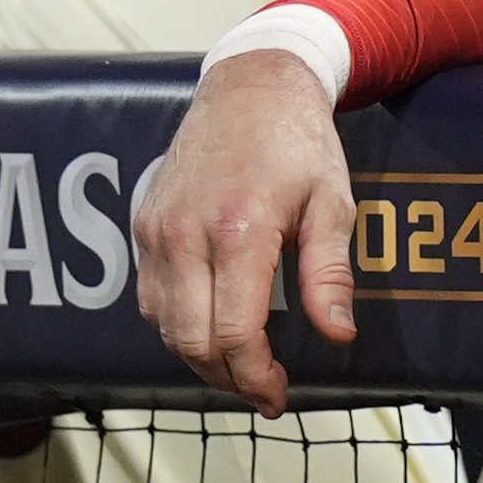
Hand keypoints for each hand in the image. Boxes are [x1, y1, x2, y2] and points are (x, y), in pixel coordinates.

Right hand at [132, 50, 351, 413]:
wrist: (250, 87)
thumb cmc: (297, 142)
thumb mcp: (332, 203)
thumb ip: (329, 274)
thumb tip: (337, 335)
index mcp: (239, 229)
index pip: (234, 333)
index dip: (256, 377)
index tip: (279, 395)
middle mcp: (186, 233)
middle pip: (193, 341)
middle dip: (229, 379)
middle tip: (265, 391)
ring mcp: (158, 229)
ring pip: (165, 327)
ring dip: (202, 359)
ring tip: (242, 365)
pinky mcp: (144, 225)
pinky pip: (151, 299)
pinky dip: (178, 326)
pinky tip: (212, 326)